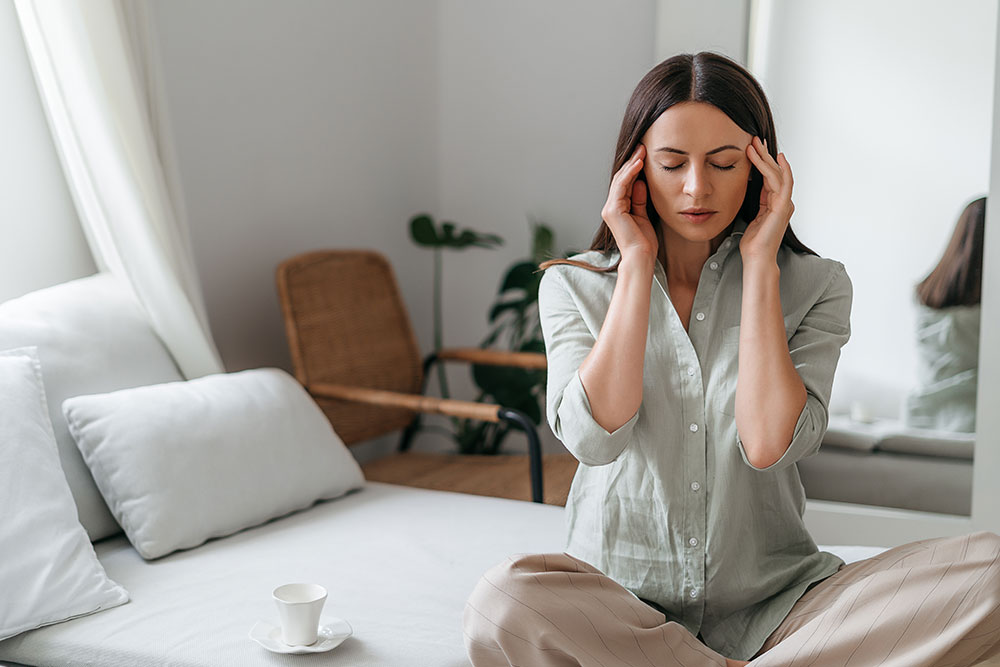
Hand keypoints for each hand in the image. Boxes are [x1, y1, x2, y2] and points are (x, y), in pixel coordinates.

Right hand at [601, 144, 657, 261]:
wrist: (641, 256)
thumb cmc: (644, 242)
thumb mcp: (644, 215)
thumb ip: (640, 199)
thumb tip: (642, 182)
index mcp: (618, 209)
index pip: (625, 184)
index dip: (634, 168)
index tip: (644, 155)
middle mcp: (611, 207)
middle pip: (621, 179)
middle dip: (632, 162)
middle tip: (642, 147)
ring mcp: (610, 208)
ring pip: (620, 180)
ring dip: (631, 164)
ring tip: (642, 152)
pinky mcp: (613, 210)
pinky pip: (621, 187)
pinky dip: (630, 174)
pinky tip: (639, 164)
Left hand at [741, 136, 793, 263]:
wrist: (757, 258)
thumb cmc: (752, 243)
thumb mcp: (752, 217)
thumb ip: (755, 203)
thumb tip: (745, 189)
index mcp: (775, 203)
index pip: (769, 177)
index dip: (762, 161)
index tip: (752, 147)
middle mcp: (783, 201)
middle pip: (775, 172)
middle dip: (765, 154)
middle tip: (754, 139)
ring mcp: (785, 204)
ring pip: (778, 174)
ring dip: (767, 158)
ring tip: (755, 144)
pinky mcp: (782, 207)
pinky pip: (783, 183)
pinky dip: (780, 168)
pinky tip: (775, 157)